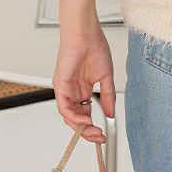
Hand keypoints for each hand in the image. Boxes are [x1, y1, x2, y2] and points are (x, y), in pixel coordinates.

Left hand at [53, 26, 115, 142]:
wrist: (86, 33)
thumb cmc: (94, 47)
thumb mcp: (106, 76)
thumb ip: (108, 96)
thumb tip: (111, 113)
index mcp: (83, 89)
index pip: (86, 113)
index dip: (94, 125)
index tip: (103, 133)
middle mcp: (73, 91)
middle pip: (77, 118)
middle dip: (88, 131)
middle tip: (98, 137)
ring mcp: (65, 90)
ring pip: (69, 116)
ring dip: (81, 126)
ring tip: (92, 131)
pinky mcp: (60, 86)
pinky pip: (64, 107)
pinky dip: (74, 116)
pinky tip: (85, 120)